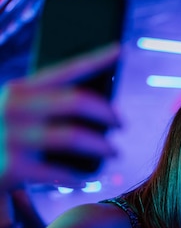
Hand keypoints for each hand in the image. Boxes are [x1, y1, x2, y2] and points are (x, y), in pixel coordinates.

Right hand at [0, 44, 120, 188]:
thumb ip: (51, 104)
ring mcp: (11, 136)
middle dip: (107, 113)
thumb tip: (102, 107)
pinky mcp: (11, 167)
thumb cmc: (7, 140)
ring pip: (74, 136)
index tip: (120, 49)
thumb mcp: (22, 114)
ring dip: (102, 145)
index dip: (95, 59)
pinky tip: (85, 178)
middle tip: (122, 124)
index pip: (64, 69)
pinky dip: (78, 175)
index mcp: (18, 89)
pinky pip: (60, 171)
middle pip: (76, 101)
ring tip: (115, 152)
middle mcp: (13, 107)